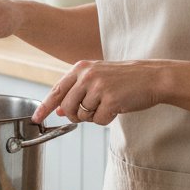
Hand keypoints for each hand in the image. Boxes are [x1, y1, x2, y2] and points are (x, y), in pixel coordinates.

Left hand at [33, 59, 163, 125]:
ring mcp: (98, 87)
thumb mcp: (97, 78)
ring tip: (106, 105)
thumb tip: (58, 109)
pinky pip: (98, 121)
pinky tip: (116, 108)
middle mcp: (87, 75)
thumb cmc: (125, 78)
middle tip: (89, 113)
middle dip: (75, 116)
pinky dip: (106, 120)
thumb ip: (76, 90)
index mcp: (80, 68)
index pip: (56, 90)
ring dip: (92, 117)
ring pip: (82, 115)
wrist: (153, 77)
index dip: (44, 106)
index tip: (36, 118)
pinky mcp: (111, 100)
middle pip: (66, 107)